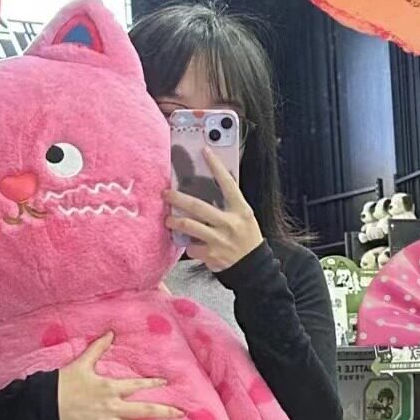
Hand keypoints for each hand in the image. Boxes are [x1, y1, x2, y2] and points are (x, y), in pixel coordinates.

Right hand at [58, 334, 182, 419]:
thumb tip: (111, 332)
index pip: (136, 385)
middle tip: (183, 415)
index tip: (166, 382)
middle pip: (144, 410)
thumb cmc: (61, 384)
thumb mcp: (81, 363)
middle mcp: (112, 407)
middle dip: (165, 412)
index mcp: (109, 388)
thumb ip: (98, 348)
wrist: (41, 406)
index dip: (152, 383)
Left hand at [166, 148, 263, 273]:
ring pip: (189, 226)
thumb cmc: (247, 239)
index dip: (216, 166)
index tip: (205, 151)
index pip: (228, 183)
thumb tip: (211, 186)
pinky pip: (192, 247)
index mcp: (241, 210)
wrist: (253, 268)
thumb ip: (229, 204)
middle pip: (198, 206)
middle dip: (178, 199)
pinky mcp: (211, 255)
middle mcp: (230, 223)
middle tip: (166, 193)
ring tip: (168, 220)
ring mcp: (219, 240)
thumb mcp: (245, 218)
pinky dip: (188, 245)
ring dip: (174, 222)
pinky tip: (190, 244)